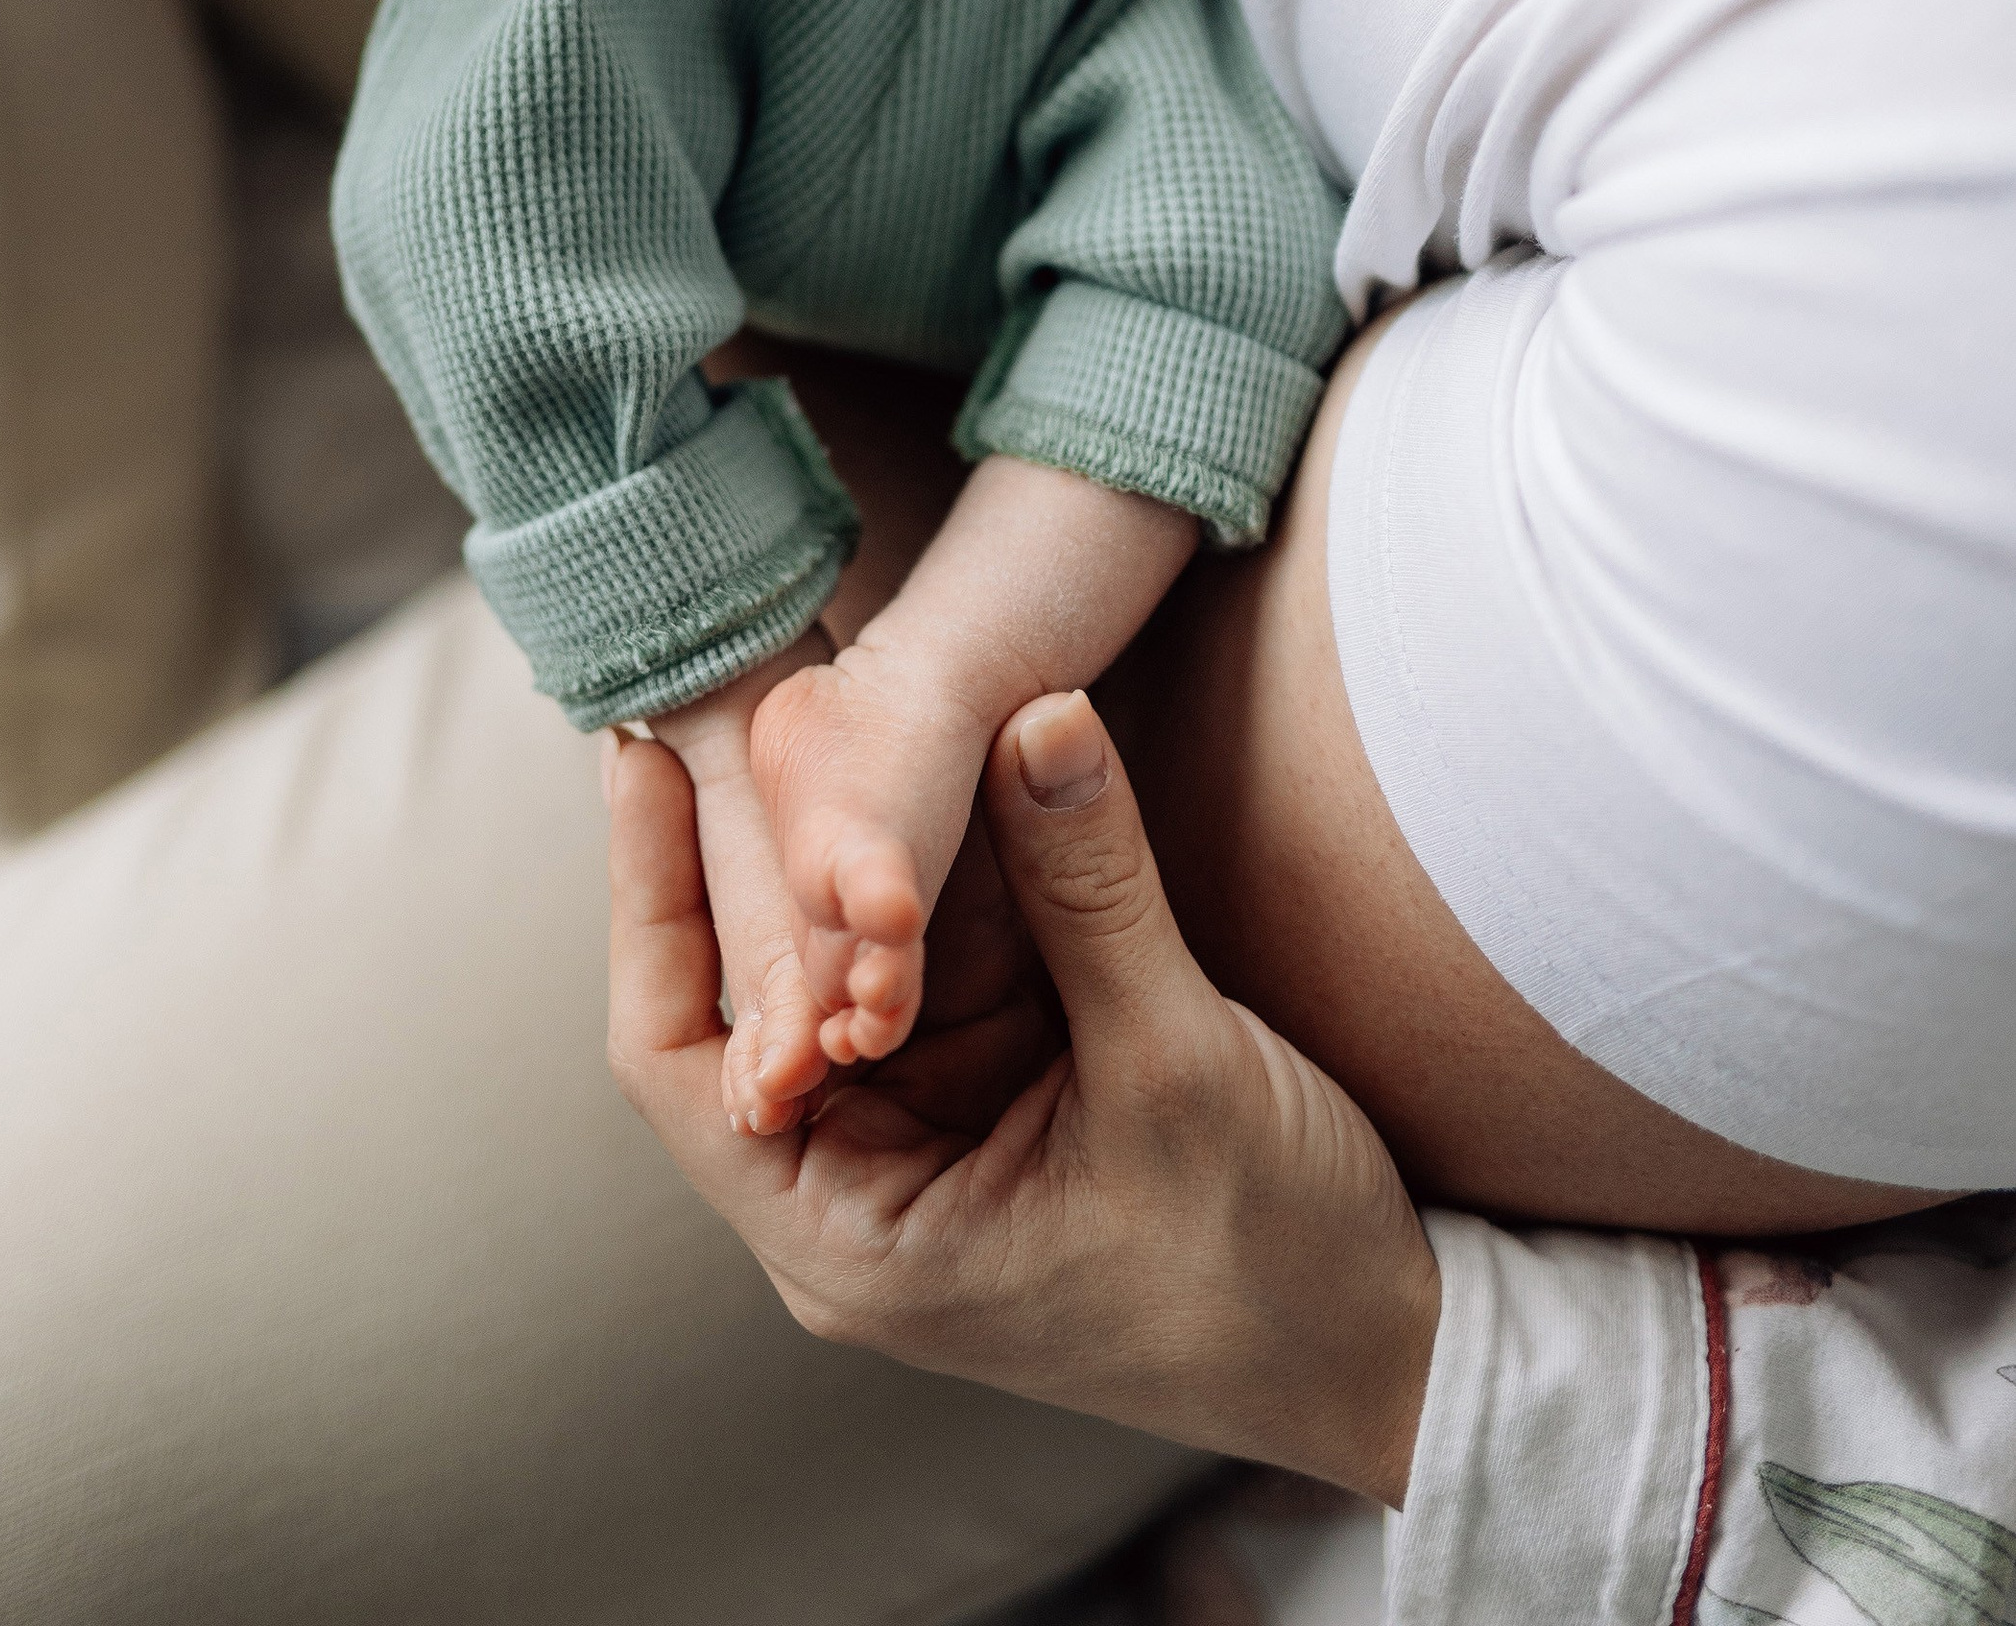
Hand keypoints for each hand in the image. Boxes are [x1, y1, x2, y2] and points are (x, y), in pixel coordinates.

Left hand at [609, 687, 1440, 1505]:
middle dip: (747, 842)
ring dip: (850, 845)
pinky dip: (937, 869)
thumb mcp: (1174, 1065)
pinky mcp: (999, 1084)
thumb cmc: (1269, 1264)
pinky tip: (933, 755)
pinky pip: (937, 957)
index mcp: (854, 1237)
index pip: (680, 1059)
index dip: (651, 898)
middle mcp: (863, 1190)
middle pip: (749, 993)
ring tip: (810, 686)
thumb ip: (1092, 888)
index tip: (640, 757)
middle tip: (720, 681)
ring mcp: (930, 1132)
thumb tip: (1039, 711)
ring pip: (846, 960)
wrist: (1388, 1347)